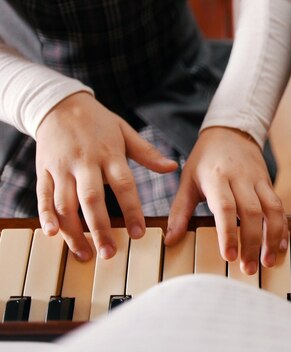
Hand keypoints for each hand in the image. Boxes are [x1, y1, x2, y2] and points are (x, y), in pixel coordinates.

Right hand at [35, 92, 177, 260]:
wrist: (59, 105)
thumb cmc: (98, 122)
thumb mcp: (125, 132)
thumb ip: (147, 153)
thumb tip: (172, 167)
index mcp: (110, 154)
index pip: (124, 185)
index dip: (132, 210)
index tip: (138, 234)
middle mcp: (85, 163)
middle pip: (92, 199)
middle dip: (100, 229)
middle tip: (110, 253)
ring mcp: (62, 168)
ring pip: (66, 204)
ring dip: (74, 231)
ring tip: (86, 254)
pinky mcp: (43, 171)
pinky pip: (43, 197)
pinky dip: (46, 216)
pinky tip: (53, 234)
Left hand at [166, 127, 287, 273]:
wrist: (231, 131)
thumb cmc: (205, 159)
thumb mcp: (187, 180)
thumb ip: (179, 211)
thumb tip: (170, 240)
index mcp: (217, 177)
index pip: (226, 207)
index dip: (229, 233)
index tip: (229, 256)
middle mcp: (241, 178)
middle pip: (252, 212)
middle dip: (252, 242)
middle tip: (248, 269)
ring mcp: (258, 180)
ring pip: (272, 209)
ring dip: (272, 237)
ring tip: (268, 262)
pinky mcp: (269, 184)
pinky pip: (279, 206)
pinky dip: (281, 227)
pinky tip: (279, 246)